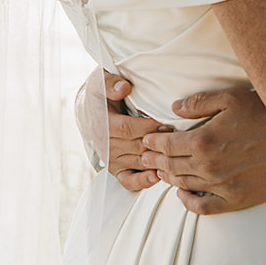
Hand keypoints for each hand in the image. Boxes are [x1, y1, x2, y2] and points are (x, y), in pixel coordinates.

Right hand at [76, 68, 172, 191]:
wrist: (89, 111)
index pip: (127, 129)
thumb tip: (124, 88)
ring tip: (175, 154)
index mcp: (102, 124)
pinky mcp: (116, 170)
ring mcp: (111, 160)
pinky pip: (128, 181)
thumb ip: (111, 83)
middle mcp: (105, 146)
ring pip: (137, 163)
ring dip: (156, 161)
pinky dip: (142, 182)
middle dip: (158, 143)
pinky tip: (157, 176)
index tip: (165, 124)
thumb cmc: (100, 95)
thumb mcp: (101, 82)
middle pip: (136, 147)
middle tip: (177, 138)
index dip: (148, 128)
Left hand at [140, 86, 265, 214]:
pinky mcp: (235, 200)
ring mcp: (221, 186)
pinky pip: (203, 207)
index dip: (152, 142)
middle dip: (154, 160)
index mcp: (203, 140)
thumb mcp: (232, 97)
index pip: (165, 145)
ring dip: (167, 177)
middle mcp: (208, 167)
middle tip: (145, 156)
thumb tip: (174, 108)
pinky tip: (182, 193)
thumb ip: (199, 102)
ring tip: (160, 170)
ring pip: (182, 185)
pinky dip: (188, 202)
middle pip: (170, 166)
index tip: (146, 139)